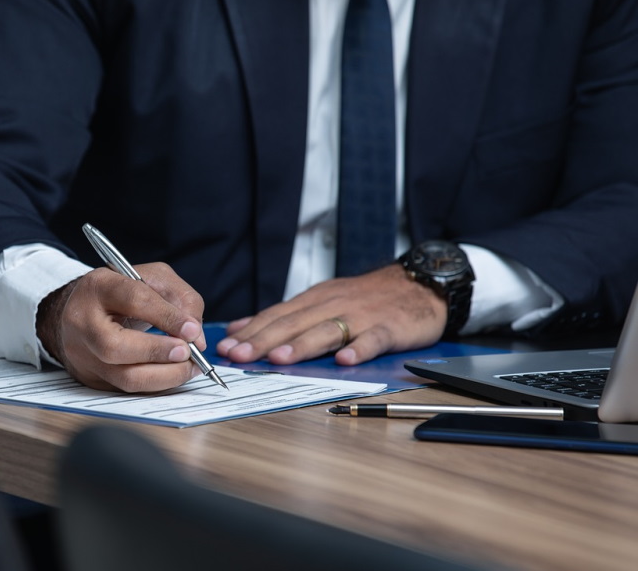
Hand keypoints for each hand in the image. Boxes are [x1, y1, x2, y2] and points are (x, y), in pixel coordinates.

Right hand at [36, 262, 207, 391]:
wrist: (82, 311)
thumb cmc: (122, 293)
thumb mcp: (153, 279)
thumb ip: (180, 298)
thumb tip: (196, 337)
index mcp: (98, 288)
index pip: (133, 300)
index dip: (167, 317)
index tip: (193, 330)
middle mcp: (82, 322)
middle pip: (115, 347)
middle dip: (158, 353)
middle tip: (187, 353)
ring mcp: (83, 354)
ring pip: (123, 377)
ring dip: (164, 376)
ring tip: (188, 368)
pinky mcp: (91, 377)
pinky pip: (128, 389)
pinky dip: (157, 385)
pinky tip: (173, 374)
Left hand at [217, 264, 446, 364]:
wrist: (418, 284)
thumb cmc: (365, 298)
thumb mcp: (321, 300)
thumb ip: (284, 316)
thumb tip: (241, 328)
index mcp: (313, 300)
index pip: (276, 316)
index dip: (251, 331)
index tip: (226, 347)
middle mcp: (332, 305)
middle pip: (293, 324)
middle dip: (264, 340)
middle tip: (240, 355)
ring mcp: (360, 316)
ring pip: (326, 330)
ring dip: (302, 345)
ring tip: (280, 358)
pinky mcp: (388, 327)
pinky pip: (373, 338)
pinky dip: (360, 348)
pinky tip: (346, 360)